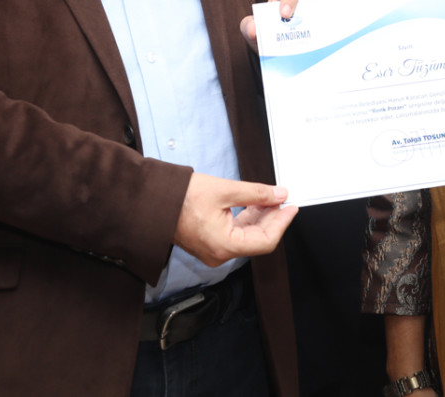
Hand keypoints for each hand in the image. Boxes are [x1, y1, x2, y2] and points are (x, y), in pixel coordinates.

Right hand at [174, 172, 298, 266]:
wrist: (153, 200)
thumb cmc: (181, 197)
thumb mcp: (224, 190)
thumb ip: (256, 194)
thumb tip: (278, 195)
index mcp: (223, 246)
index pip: (265, 241)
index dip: (281, 223)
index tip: (291, 207)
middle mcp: (219, 254)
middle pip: (257, 240)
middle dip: (273, 218)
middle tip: (282, 198)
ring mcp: (214, 250)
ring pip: (248, 236)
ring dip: (261, 217)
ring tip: (271, 198)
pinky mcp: (211, 243)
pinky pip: (236, 234)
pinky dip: (248, 220)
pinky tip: (256, 204)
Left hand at [240, 0, 318, 48]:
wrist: (272, 49)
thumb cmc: (264, 30)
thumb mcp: (252, 28)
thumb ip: (247, 26)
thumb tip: (253, 29)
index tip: (284, 14)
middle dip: (304, 8)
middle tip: (295, 26)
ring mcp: (314, 11)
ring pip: (319, 12)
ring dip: (312, 25)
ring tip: (304, 40)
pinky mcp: (319, 26)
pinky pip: (322, 28)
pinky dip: (316, 38)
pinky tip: (309, 50)